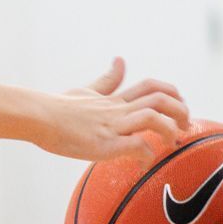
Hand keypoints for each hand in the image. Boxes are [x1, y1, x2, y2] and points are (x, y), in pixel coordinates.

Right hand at [37, 60, 190, 160]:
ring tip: (171, 144)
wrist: (38, 116)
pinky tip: (145, 163)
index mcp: (115, 100)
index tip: (179, 107)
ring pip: (153, 118)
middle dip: (180, 111)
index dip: (172, 94)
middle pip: (161, 99)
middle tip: (184, 127)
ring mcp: (112, 126)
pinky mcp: (104, 144)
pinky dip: (147, 154)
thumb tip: (120, 60)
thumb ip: (107, 80)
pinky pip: (136, 146)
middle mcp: (118, 110)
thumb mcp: (87, 90)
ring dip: (169, 130)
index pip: (152, 87)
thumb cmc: (58, 107)